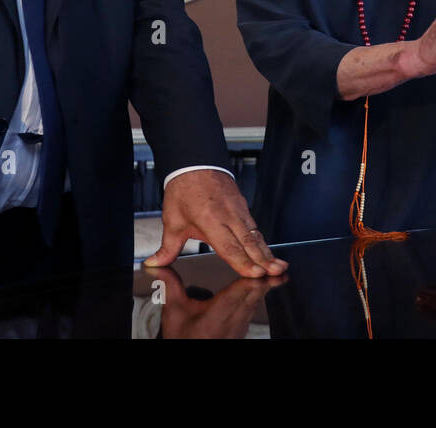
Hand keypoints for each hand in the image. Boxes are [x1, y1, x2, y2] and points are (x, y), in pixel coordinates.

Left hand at [145, 169, 287, 278]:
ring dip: (268, 252)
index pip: (229, 246)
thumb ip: (167, 247)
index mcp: (209, 219)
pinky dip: (263, 241)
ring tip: (279, 266)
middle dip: (263, 260)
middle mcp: (228, 215)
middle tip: (276, 272)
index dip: (243, 262)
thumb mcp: (172, 220)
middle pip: (248, 242)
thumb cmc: (184, 189)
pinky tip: (269, 252)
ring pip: (255, 235)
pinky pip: (255, 227)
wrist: (195, 162)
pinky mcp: (243, 207)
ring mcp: (238, 210)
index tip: (255, 272)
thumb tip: (155, 263)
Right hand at [145, 265, 285, 338]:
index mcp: (218, 314)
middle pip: (254, 296)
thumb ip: (171, 286)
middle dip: (266, 280)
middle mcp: (233, 322)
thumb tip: (159, 266)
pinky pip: (253, 311)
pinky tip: (261, 290)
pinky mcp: (241, 330)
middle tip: (278, 266)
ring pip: (256, 303)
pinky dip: (258, 298)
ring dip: (264, 288)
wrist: (188, 357)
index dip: (254, 280)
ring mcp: (239, 327)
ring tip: (274, 272)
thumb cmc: (183, 339)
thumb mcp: (174, 311)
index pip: (240, 293)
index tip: (264, 269)